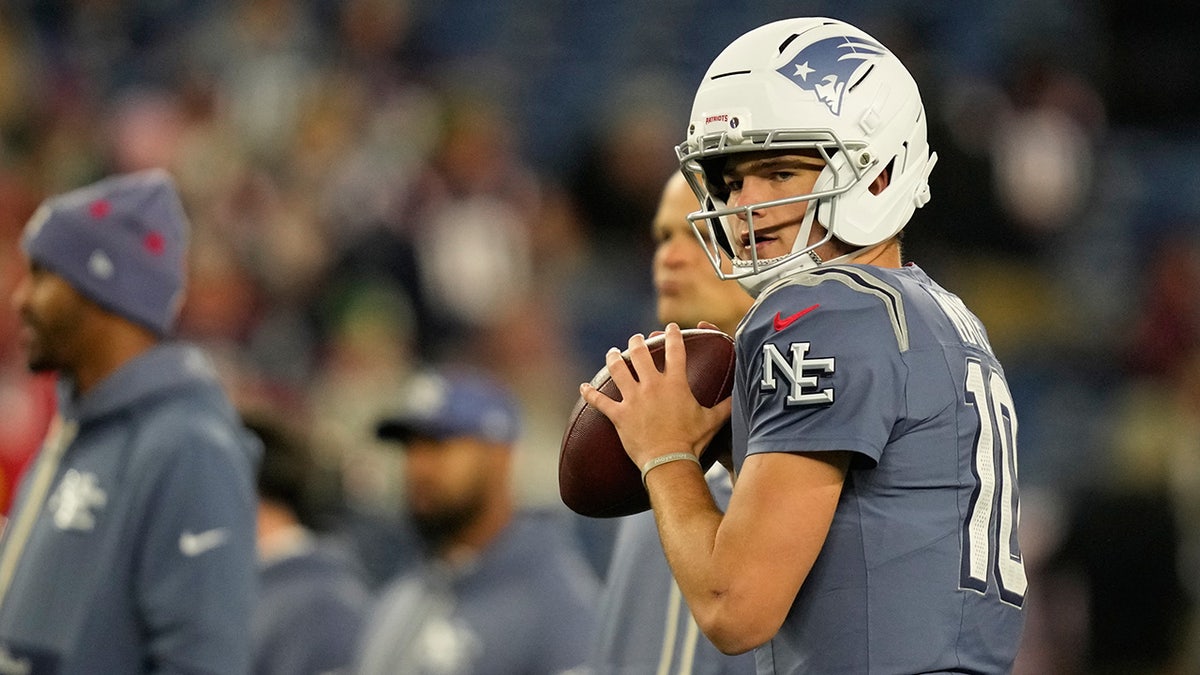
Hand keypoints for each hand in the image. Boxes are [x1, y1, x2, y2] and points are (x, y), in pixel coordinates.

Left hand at [580, 323, 732, 467]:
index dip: (673, 336)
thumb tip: (742, 397)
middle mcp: (652, 386)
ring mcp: (633, 399)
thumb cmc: (692, 441)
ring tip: (612, 353)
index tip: (670, 328)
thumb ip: (726, 406)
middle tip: (636, 339)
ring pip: (618, 370)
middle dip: (637, 343)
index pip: (675, 351)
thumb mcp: (712, 421)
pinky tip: (583, 387)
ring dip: (614, 359)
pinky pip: (600, 401)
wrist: (670, 460)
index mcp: (675, 384)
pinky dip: (590, 394)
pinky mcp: (619, 415)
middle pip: (640, 354)